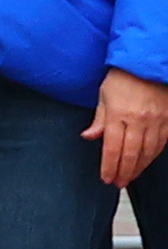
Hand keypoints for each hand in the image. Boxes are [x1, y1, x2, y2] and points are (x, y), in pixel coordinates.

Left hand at [88, 68, 167, 185]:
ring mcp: (156, 121)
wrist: (147, 64)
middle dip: (124, 172)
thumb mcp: (103, 95)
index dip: (109, 166)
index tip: (106, 178)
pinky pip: (161, 143)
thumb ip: (98, 119)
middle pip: (131, 154)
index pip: (112, 148)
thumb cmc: (122, 78)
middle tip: (118, 183)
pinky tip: (146, 162)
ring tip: (130, 177)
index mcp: (118, 114)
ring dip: (139, 168)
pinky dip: (153, 156)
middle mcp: (138, 120)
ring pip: (148, 152)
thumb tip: (88, 137)